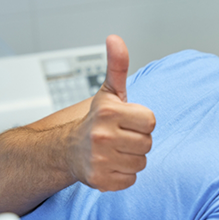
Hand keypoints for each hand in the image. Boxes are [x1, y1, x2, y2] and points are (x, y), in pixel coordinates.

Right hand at [69, 35, 154, 190]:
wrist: (67, 149)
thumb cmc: (96, 120)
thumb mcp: (109, 92)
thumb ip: (117, 65)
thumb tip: (115, 38)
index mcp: (109, 112)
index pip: (151, 121)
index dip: (141, 121)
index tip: (127, 121)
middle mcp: (102, 136)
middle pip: (148, 143)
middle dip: (137, 139)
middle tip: (120, 136)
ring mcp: (100, 160)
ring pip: (141, 162)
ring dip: (132, 157)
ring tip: (115, 150)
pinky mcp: (100, 181)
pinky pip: (131, 179)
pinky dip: (124, 173)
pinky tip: (111, 164)